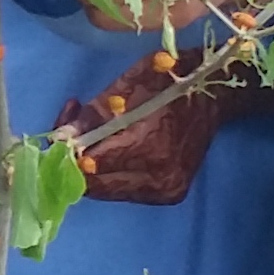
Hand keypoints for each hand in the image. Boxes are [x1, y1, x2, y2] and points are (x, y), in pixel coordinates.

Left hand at [54, 50, 222, 204]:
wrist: (214, 95)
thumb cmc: (171, 79)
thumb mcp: (128, 85)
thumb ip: (93, 115)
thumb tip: (59, 139)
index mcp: (149, 145)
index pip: (91, 165)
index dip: (69, 153)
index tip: (62, 136)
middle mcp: (159, 176)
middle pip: (97, 185)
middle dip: (78, 163)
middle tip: (76, 135)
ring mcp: (167, 189)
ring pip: (110, 191)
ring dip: (95, 170)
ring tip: (98, 140)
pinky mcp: (171, 194)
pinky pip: (127, 191)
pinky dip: (115, 174)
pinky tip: (118, 152)